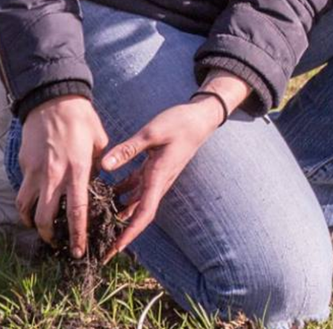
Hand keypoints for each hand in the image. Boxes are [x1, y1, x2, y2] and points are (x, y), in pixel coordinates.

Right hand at [17, 95, 109, 256]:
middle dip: (51, 236)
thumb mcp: (99, 143)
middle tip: (59, 245)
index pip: (77, 211)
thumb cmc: (82, 121)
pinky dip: (26, 204)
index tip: (80, 250)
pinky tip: (33, 208)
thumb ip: (97, 166)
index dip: (77, 234)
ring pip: (28, 208)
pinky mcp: (25, 166)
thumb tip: (94, 183)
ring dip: (33, 223)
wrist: (53, 102)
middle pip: (46, 217)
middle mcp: (55, 175)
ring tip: (43, 230)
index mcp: (78, 170)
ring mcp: (36, 172)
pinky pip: (24, 191)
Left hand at [102, 72, 248, 258]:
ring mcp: (156, 177)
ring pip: (135, 204)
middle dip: (120, 234)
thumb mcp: (152, 132)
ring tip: (96, 226)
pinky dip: (120, 194)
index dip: (128, 233)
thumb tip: (103, 166)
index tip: (114, 250)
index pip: (143, 213)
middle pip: (138, 216)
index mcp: (158, 177)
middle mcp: (158, 183)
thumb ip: (127, 150)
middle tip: (100, 250)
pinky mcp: (154, 170)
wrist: (200, 118)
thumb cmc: (180, 123)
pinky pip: (135, 188)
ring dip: (118, 215)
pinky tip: (102, 194)